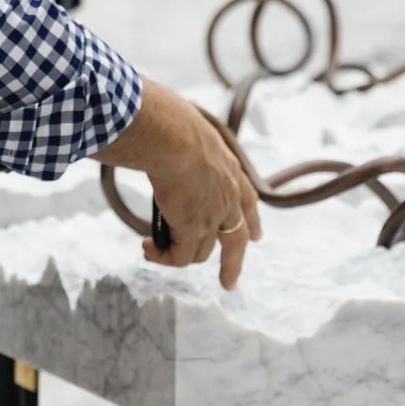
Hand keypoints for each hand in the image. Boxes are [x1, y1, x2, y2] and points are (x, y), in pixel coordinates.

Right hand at [92, 79, 261, 286]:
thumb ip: (181, 140)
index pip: (248, 200)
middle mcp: (227, 197)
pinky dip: (163, 257)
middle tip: (229, 281)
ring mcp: (213, 216)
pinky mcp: (192, 230)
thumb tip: (156, 129)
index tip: (257, 237)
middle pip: (237, 239)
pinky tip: (147, 248)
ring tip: (153, 248)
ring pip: (202, 252)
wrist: (173, 138)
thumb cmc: (172, 124)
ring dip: (177, 254)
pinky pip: (179, 257)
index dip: (252, 221)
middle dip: (233, 263)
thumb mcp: (187, 130)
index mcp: (229, 169)